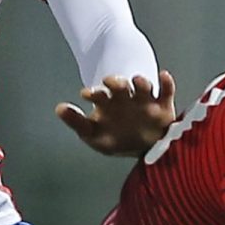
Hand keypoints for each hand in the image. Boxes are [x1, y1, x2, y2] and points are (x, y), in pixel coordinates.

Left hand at [55, 71, 177, 156]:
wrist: (145, 149)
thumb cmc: (117, 138)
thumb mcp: (94, 134)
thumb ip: (77, 122)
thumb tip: (58, 108)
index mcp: (108, 104)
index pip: (99, 94)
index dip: (93, 92)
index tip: (87, 94)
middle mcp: (126, 99)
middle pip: (120, 85)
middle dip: (115, 81)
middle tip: (110, 82)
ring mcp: (145, 101)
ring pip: (143, 85)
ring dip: (140, 81)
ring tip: (137, 81)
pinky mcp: (163, 106)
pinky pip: (166, 91)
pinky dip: (166, 83)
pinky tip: (163, 75)